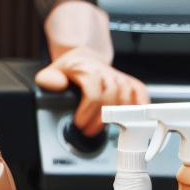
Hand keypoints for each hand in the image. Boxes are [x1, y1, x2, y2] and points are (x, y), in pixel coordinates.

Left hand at [34, 0, 145, 134]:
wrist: (84, 58)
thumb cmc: (68, 69)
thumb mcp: (50, 72)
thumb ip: (48, 80)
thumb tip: (57, 85)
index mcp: (86, 70)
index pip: (93, 93)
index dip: (87, 112)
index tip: (80, 124)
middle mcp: (105, 72)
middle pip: (111, 99)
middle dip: (100, 120)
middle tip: (90, 131)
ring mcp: (119, 77)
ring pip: (127, 97)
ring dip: (119, 117)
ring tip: (106, 128)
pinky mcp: (129, 81)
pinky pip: (140, 92)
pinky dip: (141, 105)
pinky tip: (136, 117)